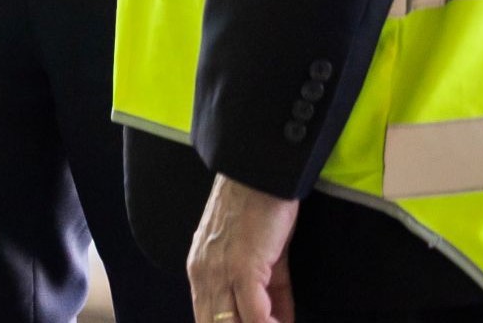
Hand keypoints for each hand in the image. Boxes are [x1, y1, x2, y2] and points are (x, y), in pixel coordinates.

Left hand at [189, 173, 298, 322]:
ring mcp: (220, 273)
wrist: (258, 174)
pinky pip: (254, 314)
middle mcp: (204, 275)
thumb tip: (281, 321)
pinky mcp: (241, 268)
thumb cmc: (259, 210)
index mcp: (201, 272)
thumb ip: (267, 292)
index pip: (207, 320)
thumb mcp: (259, 257)